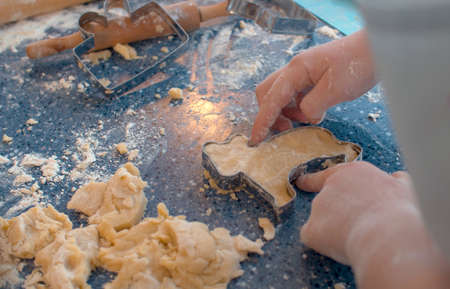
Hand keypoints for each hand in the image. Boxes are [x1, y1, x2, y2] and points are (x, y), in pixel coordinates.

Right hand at [249, 30, 375, 145]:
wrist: (378, 49)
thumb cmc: (359, 64)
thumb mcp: (335, 89)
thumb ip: (313, 105)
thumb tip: (304, 116)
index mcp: (296, 70)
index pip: (271, 98)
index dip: (263, 121)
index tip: (256, 140)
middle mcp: (295, 70)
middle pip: (267, 93)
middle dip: (270, 114)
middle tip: (286, 130)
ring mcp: (303, 73)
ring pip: (281, 95)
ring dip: (287, 111)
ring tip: (306, 120)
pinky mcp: (312, 78)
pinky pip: (295, 95)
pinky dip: (298, 107)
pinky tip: (314, 113)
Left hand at [297, 161, 449, 288]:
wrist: (389, 234)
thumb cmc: (402, 212)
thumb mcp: (405, 188)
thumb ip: (395, 182)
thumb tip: (396, 178)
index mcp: (352, 172)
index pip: (327, 174)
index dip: (313, 180)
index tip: (301, 181)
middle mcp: (331, 185)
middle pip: (327, 202)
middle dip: (338, 214)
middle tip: (363, 226)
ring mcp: (318, 206)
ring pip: (323, 222)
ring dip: (335, 230)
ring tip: (361, 236)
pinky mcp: (311, 229)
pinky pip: (315, 238)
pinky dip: (324, 244)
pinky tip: (343, 246)